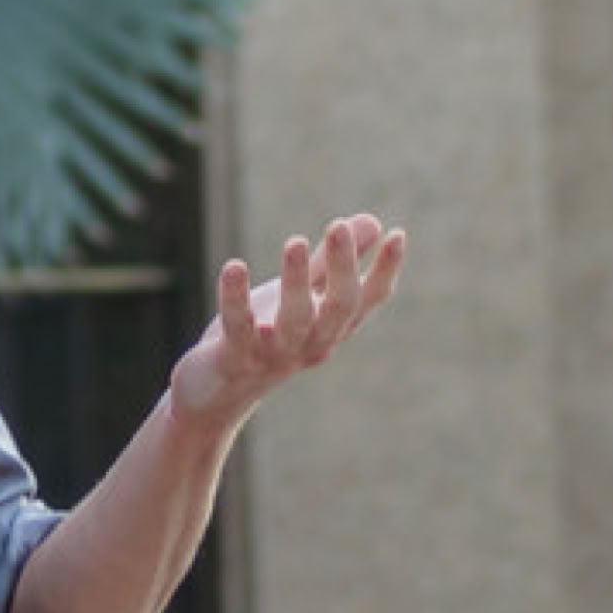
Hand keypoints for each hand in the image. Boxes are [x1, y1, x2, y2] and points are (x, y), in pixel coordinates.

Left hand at [170, 213, 406, 429]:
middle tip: (339, 226)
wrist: (215, 391)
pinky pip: (238, 327)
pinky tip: (234, 266)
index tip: (397, 235)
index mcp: (331, 327)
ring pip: (294, 320)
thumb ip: (330, 262)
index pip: (368, 300)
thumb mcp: (300, 297)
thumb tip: (372, 222)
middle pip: (338, 308)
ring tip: (296, 241)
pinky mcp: (236, 358)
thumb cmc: (264, 337)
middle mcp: (311, 344)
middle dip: (342, 268)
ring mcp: (275, 354)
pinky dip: (235, 298)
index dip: (384, 271)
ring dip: (296, 281)